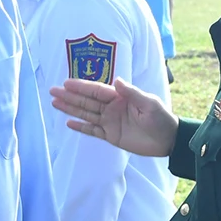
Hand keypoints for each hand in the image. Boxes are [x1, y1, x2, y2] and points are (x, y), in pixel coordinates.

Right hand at [52, 77, 176, 156]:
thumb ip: (132, 93)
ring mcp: (110, 122)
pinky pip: (92, 131)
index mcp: (120, 98)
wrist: (167, 140)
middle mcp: (112, 108)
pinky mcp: (111, 136)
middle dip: (70, 96)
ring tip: (54, 103)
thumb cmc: (161, 118)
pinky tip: (68, 123)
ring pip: (86, 114)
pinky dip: (81, 127)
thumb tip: (116, 81)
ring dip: (71, 109)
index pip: (97, 91)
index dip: (82, 87)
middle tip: (53, 91)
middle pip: (87, 101)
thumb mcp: (148, 103)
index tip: (66, 83)